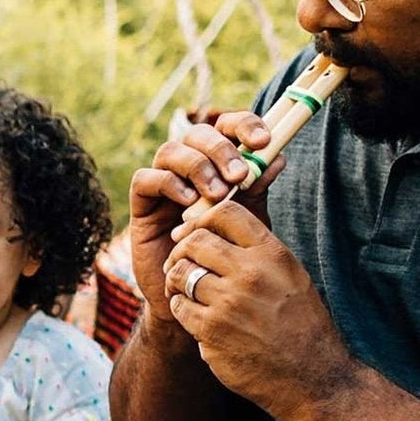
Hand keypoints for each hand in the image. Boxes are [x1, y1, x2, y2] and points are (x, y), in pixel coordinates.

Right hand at [128, 109, 280, 319]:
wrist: (196, 295)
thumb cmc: (225, 256)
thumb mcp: (247, 221)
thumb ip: (257, 190)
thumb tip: (278, 158)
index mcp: (216, 163)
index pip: (225, 127)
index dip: (243, 125)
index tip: (263, 142)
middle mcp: (188, 167)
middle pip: (197, 133)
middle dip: (221, 149)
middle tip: (239, 175)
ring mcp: (162, 183)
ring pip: (170, 151)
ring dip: (197, 167)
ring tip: (217, 195)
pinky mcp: (141, 204)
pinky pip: (145, 179)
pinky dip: (168, 183)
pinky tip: (188, 202)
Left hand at [161, 199, 358, 420]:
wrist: (313, 378)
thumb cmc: (302, 325)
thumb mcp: (291, 276)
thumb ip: (258, 251)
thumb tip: (215, 229)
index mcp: (273, 254)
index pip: (226, 212)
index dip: (202, 218)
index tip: (195, 233)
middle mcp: (251, 273)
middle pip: (195, 240)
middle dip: (183, 250)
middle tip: (182, 263)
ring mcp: (229, 303)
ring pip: (180, 273)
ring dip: (177, 280)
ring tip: (186, 289)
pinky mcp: (212, 331)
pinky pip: (179, 306)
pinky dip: (181, 307)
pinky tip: (193, 315)